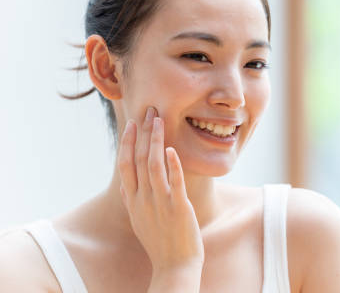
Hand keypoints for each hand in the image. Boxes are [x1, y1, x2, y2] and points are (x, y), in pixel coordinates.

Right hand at [117, 106, 204, 275]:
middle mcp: (142, 199)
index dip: (128, 142)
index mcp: (133, 200)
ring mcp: (159, 203)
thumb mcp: (139, 218)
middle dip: (143, 132)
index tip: (132, 123)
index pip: (125, 164)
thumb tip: (127, 181)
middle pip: (139, 159)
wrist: (174, 265)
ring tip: (160, 120)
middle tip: (149, 110)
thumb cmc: (159, 241)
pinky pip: (174, 182)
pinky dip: (172, 165)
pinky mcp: (178, 207)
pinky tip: (173, 150)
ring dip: (156, 140)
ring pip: (154, 165)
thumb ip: (134, 198)